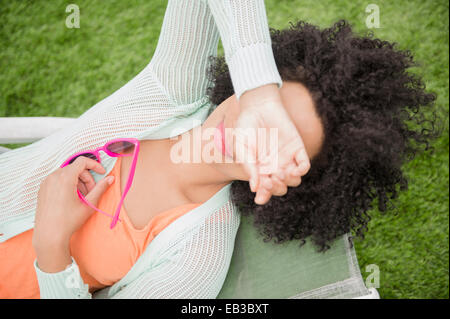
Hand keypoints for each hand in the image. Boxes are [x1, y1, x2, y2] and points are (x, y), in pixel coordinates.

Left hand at [32, 156, 113, 248]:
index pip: (82, 161)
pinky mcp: (42, 189)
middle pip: (75, 168)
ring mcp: (46, 182)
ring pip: (67, 174)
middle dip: (87, 178)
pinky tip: (72, 199)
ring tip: (82, 197)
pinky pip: (58, 180)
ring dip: (78, 181)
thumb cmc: (68, 221)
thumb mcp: (89, 204)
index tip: (102, 173)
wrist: (49, 235)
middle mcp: (53, 177)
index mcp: (65, 178)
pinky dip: (68, 184)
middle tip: (92, 192)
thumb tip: (111, 179)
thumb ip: (101, 188)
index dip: (95, 165)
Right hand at [225, 83, 310, 203]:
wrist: (258, 106)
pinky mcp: (297, 149)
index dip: (264, 197)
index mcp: (259, 170)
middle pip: (280, 188)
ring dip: (287, 181)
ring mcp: (287, 159)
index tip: (260, 198)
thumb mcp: (241, 147)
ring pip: (293, 181)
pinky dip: (301, 170)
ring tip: (279, 172)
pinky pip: (304, 166)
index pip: (265, 190)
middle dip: (275, 188)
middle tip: (268, 179)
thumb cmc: (245, 126)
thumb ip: (248, 166)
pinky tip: (294, 169)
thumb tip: (255, 188)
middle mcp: (274, 167)